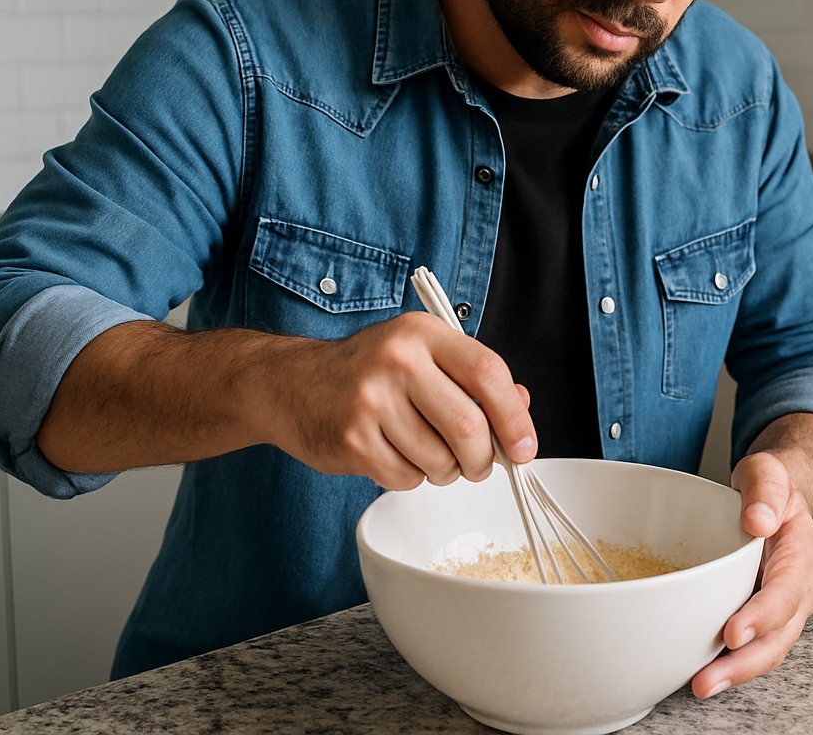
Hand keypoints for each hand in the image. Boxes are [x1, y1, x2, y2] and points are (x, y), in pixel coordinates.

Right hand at [264, 311, 535, 490]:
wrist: (288, 383)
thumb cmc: (365, 371)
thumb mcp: (421, 355)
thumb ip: (472, 378)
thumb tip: (523, 408)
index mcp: (423, 333)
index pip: (488, 373)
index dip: (515, 416)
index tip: (525, 446)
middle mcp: (397, 361)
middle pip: (469, 426)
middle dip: (483, 458)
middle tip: (478, 464)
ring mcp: (371, 400)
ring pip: (440, 460)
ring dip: (445, 471)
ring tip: (427, 454)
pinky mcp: (351, 439)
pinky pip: (406, 478)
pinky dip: (410, 478)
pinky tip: (394, 455)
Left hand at [689, 448, 812, 697]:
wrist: (779, 498)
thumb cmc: (772, 488)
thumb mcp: (767, 473)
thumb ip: (764, 490)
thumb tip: (758, 520)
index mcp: (802, 552)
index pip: (787, 590)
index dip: (762, 616)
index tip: (733, 633)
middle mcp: (801, 587)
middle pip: (780, 634)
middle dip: (746, 662)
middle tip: (708, 679)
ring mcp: (786, 607)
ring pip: (770, 649)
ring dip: (737, 672)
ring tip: (702, 685)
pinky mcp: (766, 617)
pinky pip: (755, 647)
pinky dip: (733, 664)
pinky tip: (704, 672)